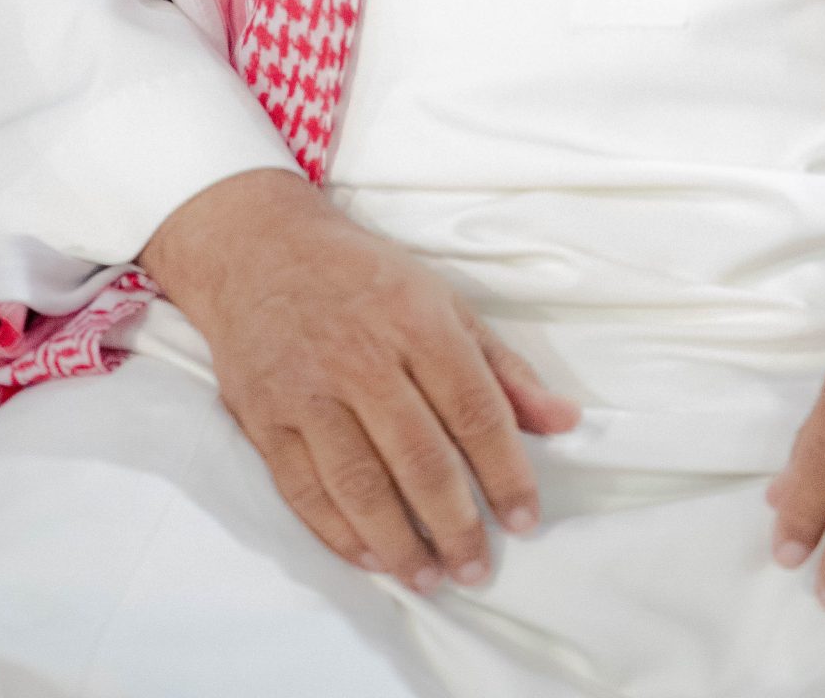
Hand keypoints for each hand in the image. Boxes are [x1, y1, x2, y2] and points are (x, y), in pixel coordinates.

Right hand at [141, 169, 579, 593]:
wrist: (260, 248)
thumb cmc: (364, 278)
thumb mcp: (441, 301)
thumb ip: (502, 367)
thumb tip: (564, 420)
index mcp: (417, 321)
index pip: (475, 410)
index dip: (506, 473)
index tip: (525, 520)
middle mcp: (362, 356)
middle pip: (419, 457)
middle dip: (455, 524)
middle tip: (477, 567)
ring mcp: (307, 388)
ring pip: (360, 484)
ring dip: (399, 542)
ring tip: (429, 576)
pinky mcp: (263, 414)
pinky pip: (303, 488)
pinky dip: (338, 532)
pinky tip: (369, 556)